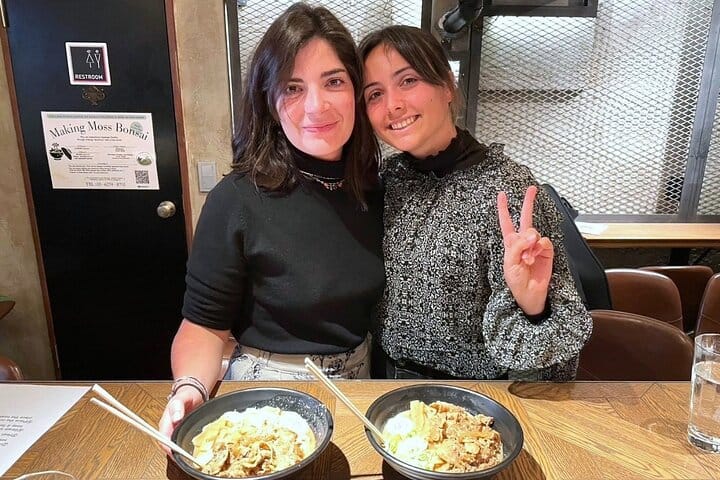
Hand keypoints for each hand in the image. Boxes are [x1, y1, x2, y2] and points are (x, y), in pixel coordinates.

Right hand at [157, 386, 203, 454]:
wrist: (192, 393)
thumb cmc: (186, 395)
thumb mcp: (181, 399)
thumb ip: (178, 407)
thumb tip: (175, 418)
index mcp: (165, 423)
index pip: (163, 440)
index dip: (168, 448)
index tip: (176, 454)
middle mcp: (168, 429)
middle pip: (168, 446)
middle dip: (176, 454)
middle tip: (186, 459)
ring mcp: (175, 431)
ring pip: (175, 445)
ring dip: (181, 452)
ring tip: (191, 457)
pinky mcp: (181, 432)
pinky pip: (181, 442)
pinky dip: (186, 447)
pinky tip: (194, 451)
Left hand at [497, 185, 553, 315]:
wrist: (530, 294)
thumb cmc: (516, 282)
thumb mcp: (510, 263)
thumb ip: (518, 246)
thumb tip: (530, 235)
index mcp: (510, 243)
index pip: (506, 222)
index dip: (503, 208)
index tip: (502, 194)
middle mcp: (523, 242)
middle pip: (525, 218)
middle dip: (528, 202)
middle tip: (532, 189)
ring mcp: (536, 246)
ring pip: (535, 232)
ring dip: (530, 244)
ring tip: (527, 258)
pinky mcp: (547, 251)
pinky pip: (545, 241)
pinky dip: (539, 248)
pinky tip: (535, 257)